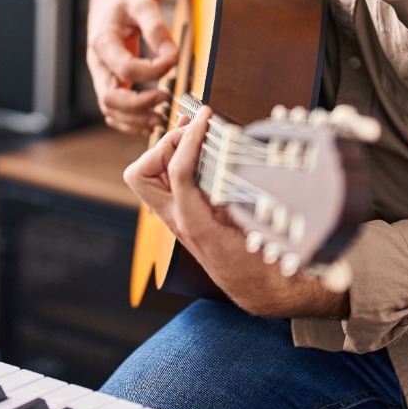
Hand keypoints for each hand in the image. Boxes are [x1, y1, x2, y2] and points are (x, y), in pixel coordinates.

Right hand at [86, 0, 177, 135]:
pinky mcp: (107, 82)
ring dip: (134, 120)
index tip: (173, 64)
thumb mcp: (142, 3)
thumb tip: (172, 58)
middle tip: (165, 100)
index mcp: (103, 41)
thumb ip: (157, 29)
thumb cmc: (126, 0)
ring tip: (160, 120)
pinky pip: (113, 110)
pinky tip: (149, 122)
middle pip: (109, 97)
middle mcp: (97, 63)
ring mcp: (100, 75)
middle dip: (138, 106)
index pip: (125, 68)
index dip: (152, 72)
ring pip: (109, 110)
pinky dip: (129, 122)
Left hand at [124, 107, 349, 318]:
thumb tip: (265, 153)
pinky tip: (199, 145)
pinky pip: (165, 181)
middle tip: (194, 131)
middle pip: (140, 173)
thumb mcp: (266, 227)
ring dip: (165, 151)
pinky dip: (176, 158)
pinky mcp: (182, 215)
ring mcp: (176, 220)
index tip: (207, 117)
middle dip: (163, 146)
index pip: (178, 173)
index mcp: (197, 226)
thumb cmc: (267, 261)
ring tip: (194, 132)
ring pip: (146, 177)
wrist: (260, 291)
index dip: (189, 140)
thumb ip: (258, 195)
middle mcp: (178, 222)